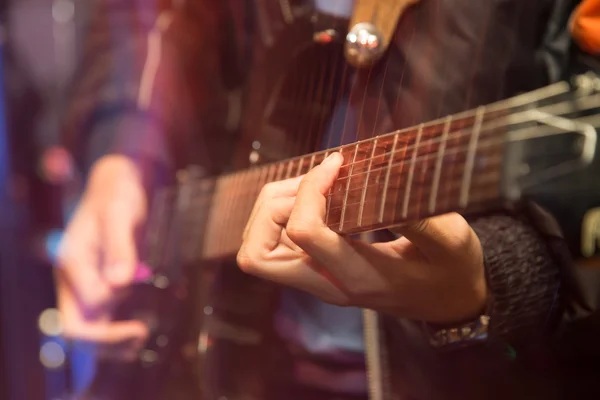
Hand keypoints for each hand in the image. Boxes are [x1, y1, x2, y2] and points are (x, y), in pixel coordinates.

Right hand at [56, 155, 148, 348]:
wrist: (115, 187)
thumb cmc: (116, 196)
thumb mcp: (120, 214)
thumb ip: (120, 247)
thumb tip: (120, 282)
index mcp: (72, 261)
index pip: (86, 308)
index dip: (110, 323)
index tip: (140, 323)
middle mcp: (72, 276)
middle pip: (75, 326)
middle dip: (105, 341)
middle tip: (139, 339)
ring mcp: (83, 282)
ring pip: (86, 326)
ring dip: (109, 341)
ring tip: (140, 341)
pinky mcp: (97, 283)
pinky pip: (98, 316)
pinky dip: (113, 331)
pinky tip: (134, 337)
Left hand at [237, 153, 487, 322]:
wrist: (448, 300)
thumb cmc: (452, 270)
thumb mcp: (454, 242)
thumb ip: (422, 219)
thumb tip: (382, 185)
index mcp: (359, 277)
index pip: (304, 232)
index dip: (310, 189)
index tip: (338, 164)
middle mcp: (326, 283)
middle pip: (256, 254)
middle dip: (272, 206)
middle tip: (314, 183)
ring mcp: (315, 280)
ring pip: (256, 250)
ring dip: (273, 208)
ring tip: (316, 185)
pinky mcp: (313, 270)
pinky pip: (273, 243)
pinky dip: (282, 213)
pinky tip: (317, 196)